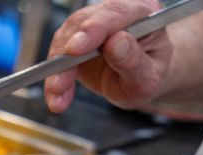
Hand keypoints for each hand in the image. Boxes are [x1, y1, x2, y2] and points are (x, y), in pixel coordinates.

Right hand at [44, 0, 170, 111]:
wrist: (138, 79)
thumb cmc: (148, 76)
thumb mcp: (148, 77)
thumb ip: (134, 61)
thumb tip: (116, 43)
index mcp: (142, 12)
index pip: (116, 13)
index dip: (94, 28)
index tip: (77, 48)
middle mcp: (114, 12)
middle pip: (83, 23)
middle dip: (68, 51)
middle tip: (59, 77)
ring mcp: (91, 23)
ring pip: (65, 37)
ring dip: (58, 68)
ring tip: (57, 92)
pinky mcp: (74, 38)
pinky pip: (58, 54)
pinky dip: (54, 76)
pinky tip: (56, 94)